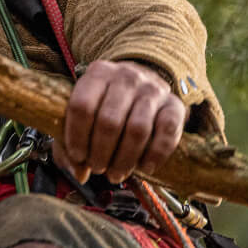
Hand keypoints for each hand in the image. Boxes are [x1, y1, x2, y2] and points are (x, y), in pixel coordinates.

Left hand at [55, 59, 185, 184]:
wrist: (144, 83)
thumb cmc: (107, 101)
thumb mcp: (85, 110)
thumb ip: (72, 140)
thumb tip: (78, 173)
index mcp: (97, 73)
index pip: (82, 105)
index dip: (77, 136)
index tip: (78, 156)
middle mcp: (126, 77)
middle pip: (109, 120)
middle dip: (101, 152)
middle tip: (97, 169)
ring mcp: (153, 89)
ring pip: (137, 129)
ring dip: (124, 159)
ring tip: (115, 173)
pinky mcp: (175, 104)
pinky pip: (167, 132)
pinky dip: (155, 154)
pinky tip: (144, 167)